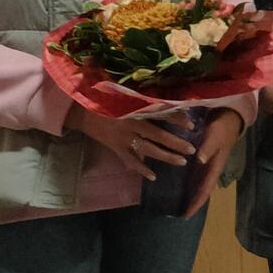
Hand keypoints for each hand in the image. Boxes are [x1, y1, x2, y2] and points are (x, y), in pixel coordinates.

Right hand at [66, 106, 197, 179]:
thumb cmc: (106, 100)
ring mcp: (122, 138)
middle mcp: (130, 124)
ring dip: (165, 156)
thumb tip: (169, 101)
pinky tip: (153, 176)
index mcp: (133, 108)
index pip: (160, 113)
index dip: (176, 118)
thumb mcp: (124, 96)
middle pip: (157, 134)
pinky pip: (130, 160)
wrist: (81, 112)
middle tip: (192, 149)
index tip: (191, 124)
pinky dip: (141, 169)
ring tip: (182, 162)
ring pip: (147, 149)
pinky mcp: (115, 147)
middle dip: (175, 142)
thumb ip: (144, 100)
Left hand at [181, 109, 244, 216]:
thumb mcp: (215, 136)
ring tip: (177, 205)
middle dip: (192, 203)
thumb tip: (199, 160)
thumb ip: (207, 147)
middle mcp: (209, 170)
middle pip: (201, 191)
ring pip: (197, 185)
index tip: (186, 215)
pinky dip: (187, 184)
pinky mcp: (201, 160)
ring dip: (189, 195)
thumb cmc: (221, 129)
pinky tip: (177, 186)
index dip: (196, 203)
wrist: (227, 120)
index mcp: (214, 168)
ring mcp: (206, 166)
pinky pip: (193, 176)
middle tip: (179, 216)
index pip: (205, 190)